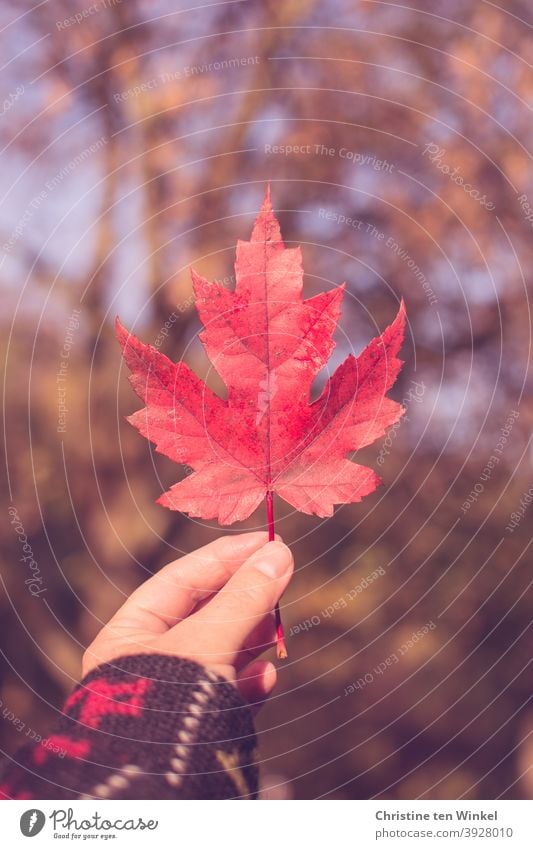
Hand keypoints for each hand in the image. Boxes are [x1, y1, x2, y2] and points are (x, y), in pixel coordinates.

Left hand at [82, 532, 292, 710]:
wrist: (160, 789)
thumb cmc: (170, 702)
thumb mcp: (210, 639)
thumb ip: (244, 597)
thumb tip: (279, 553)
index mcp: (130, 633)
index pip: (181, 579)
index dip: (225, 557)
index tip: (266, 542)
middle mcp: (148, 661)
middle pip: (203, 614)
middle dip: (244, 597)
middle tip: (281, 577)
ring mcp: (172, 694)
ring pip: (219, 652)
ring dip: (252, 637)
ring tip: (279, 628)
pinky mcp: (194, 725)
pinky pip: (225, 692)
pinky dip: (248, 681)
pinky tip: (267, 677)